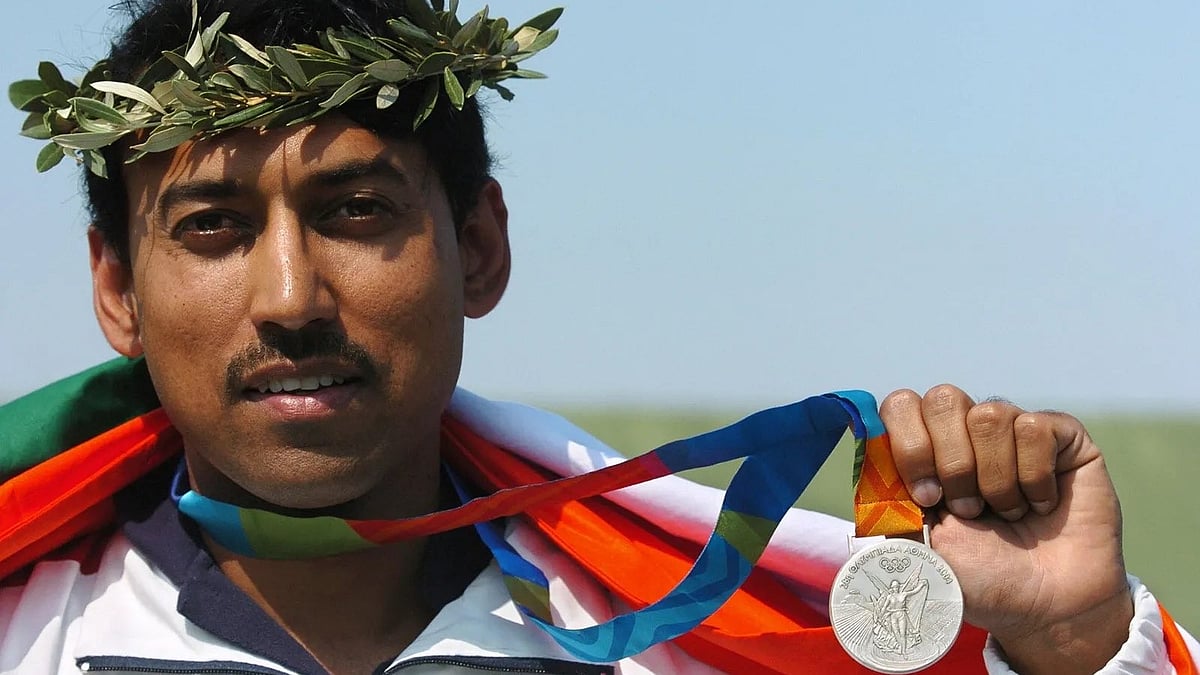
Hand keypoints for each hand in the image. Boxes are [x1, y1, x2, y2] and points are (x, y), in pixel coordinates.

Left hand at [879, 385, 1132, 674]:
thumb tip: (838, 498)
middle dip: (953, 462)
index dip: (910, 446)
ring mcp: (1011, 430)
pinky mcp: (1059, 435)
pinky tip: (1040, 504)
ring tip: (1007, 514)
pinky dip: (1035, 477)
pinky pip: (1036, 428)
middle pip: (942, 399)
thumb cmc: (979, 579)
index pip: (899, 405)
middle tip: (968, 510)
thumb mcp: (917, 548)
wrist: (1045, 607)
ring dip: (996, 480)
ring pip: (990, 415)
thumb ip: (883, 512)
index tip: (926, 497)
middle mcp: (965, 431)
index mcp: (924, 450)